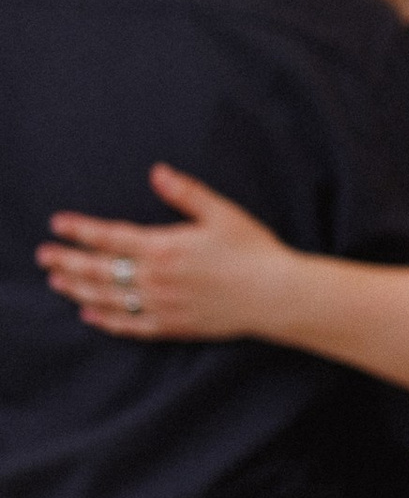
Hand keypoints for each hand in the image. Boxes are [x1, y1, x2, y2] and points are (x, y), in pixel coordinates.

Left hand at [40, 165, 295, 341]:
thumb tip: (157, 171)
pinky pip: (129, 325)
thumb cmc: (253, 250)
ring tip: (57, 280)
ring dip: (78, 288)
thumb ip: (186, 193)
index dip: (81, 229)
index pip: (110, 237)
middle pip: (100, 269)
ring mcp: (161, 305)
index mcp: (165, 247)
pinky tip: (89, 314)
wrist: (276, 295)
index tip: (57, 223)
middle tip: (44, 255)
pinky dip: (105, 320)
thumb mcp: (222, 213)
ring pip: (108, 298)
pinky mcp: (172, 326)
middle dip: (68, 260)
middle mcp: (156, 278)